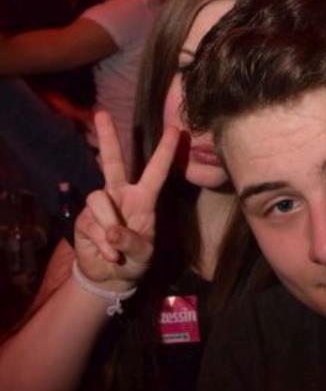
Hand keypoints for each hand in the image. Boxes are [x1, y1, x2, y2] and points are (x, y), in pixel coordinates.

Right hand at [73, 110, 179, 289]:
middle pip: (112, 162)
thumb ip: (131, 242)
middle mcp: (120, 196)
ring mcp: (100, 205)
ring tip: (115, 246)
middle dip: (108, 138)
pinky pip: (91, 223)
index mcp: (143, 199)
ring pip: (99, 198)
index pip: (156, 171)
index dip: (165, 151)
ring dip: (109, 224)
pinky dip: (102, 244)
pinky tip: (109, 255)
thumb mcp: (143, 255)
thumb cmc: (134, 261)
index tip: (175, 129)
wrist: (111, 277)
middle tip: (101, 113)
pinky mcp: (84, 219)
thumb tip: (111, 232)